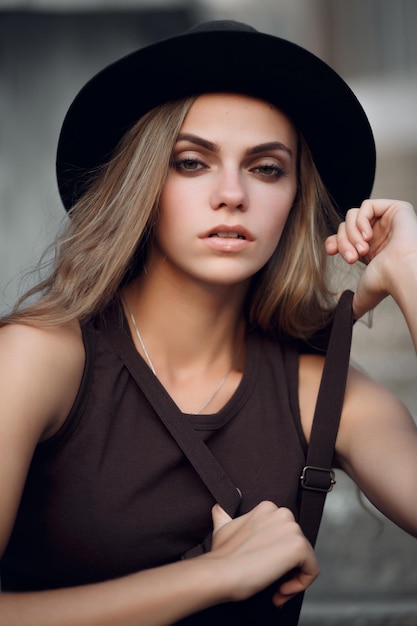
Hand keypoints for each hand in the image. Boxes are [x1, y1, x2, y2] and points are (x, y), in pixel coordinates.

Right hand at [206, 501, 318, 605]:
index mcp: (267, 508)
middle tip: (269, 581)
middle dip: (286, 567)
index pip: (284, 535)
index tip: (262, 568)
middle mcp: (282, 513)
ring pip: (305, 559)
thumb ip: (224, 515)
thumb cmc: (221, 556)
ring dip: (292, 579)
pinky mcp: (299, 546)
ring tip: (274, 589)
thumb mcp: (222, 528)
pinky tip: (280, 590)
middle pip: (297, 546)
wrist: (219, 572)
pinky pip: (312, 570)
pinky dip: (300, 585)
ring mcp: (291, 528)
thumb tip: (220, 508)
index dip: (274, 555)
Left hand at [325, 199, 416, 318]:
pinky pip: (366, 206)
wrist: (400, 273)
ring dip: (352, 234)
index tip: (330, 252)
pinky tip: (368, 236)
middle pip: (345, 226)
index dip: (334, 242)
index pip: (344, 236)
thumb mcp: (364, 294)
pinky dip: (361, 220)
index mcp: (371, 249)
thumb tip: (347, 317)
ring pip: (353, 216)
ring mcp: (388, 220)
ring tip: (362, 250)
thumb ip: (354, 302)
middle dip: (344, 242)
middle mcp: (379, 234)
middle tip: (353, 258)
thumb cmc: (386, 282)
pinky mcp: (397, 208)